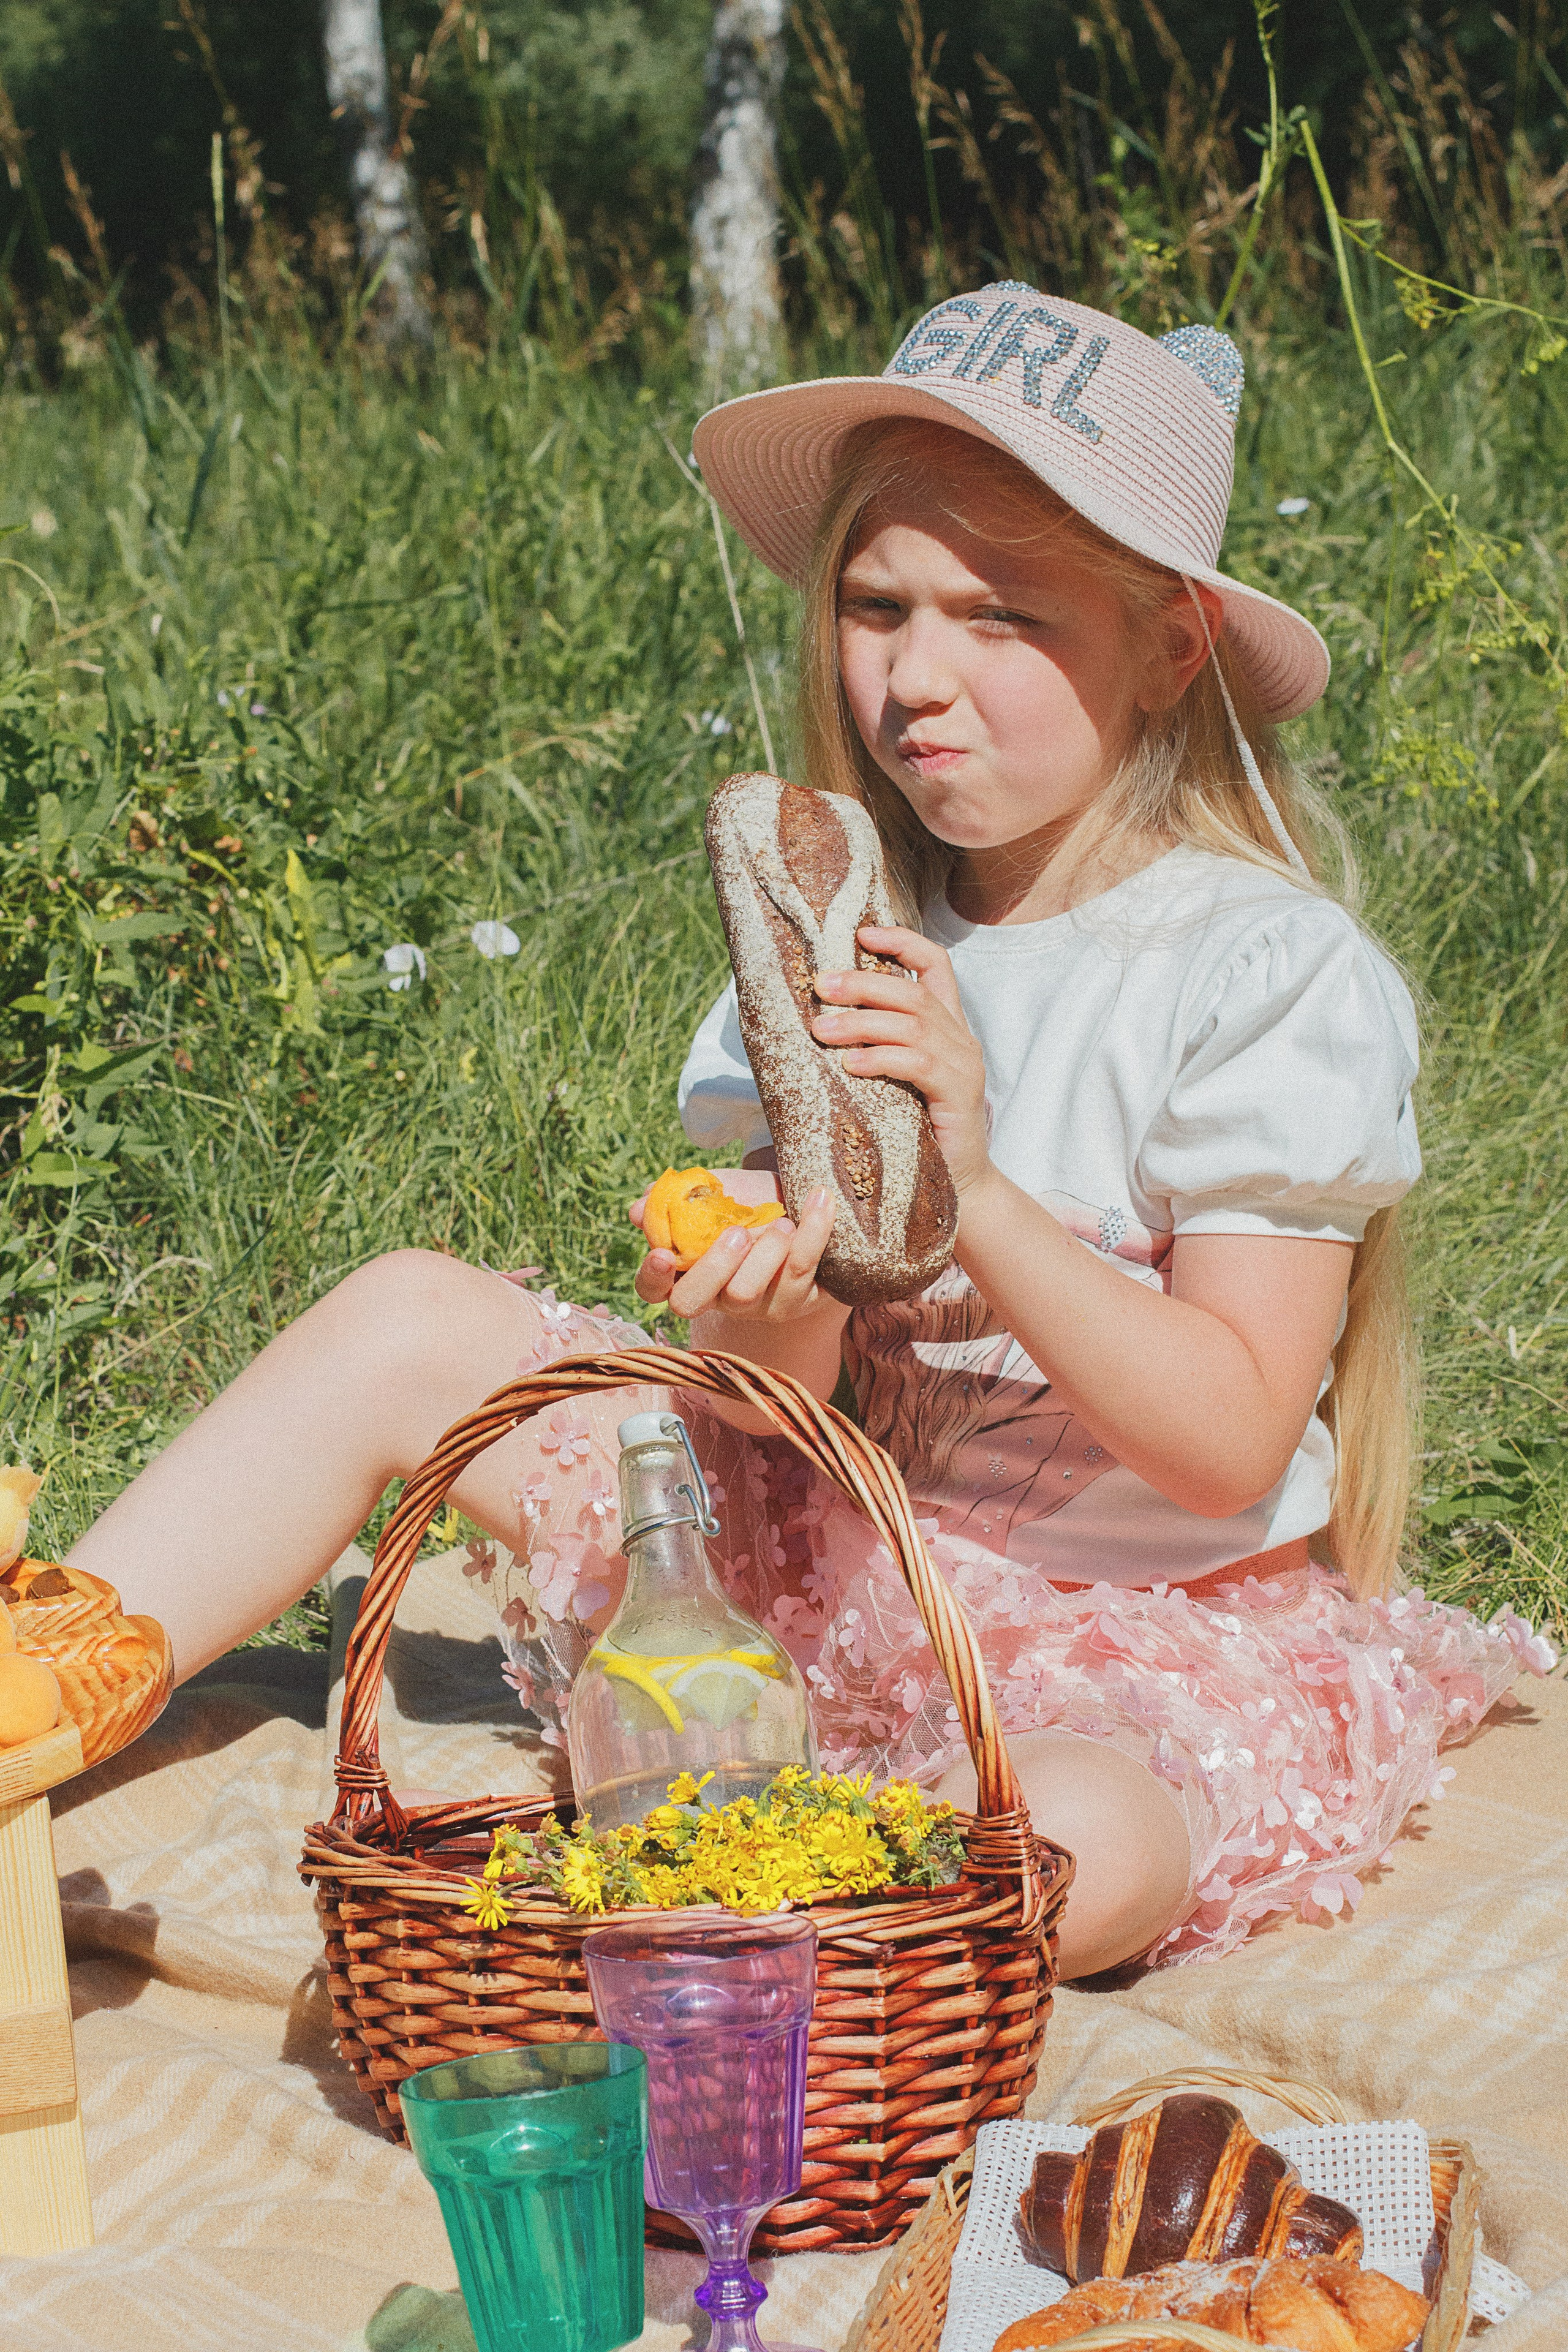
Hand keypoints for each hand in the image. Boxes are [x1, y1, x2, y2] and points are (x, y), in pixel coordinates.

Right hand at [630, 1171, 836, 1322]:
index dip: (651, 1278)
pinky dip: (812, 1233)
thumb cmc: (749, 1200)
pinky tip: (819, 1200)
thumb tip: (640, 1207)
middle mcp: (715, 1296)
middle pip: (690, 1303)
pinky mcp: (796, 1301)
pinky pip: (800, 1275)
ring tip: (784, 1220)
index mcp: (686, 1271)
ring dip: (766, 1253)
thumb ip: (675, 1198)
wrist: (805, 1202)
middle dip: (710, 1268)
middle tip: (736, 1232)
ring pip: (746, 1294)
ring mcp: (755, 1305)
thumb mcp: (712, 1191)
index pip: (652, 1291)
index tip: (663, 1253)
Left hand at [811, 925, 990, 1194]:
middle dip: (862, 983)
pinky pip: (918, 1065)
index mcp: (947, 1027)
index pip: (935, 966)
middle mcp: (960, 1039)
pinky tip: (851, 1065)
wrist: (960, 1187)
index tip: (861, 934)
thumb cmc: (918, 1134)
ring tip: (821, 1029)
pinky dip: (881, 1059)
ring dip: (861, 1022)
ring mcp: (963, 1066)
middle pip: (912, 992)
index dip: (902, 942)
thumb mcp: (893, 1082)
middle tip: (819, 986)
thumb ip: (872, 1049)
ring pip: (912, 1025)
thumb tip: (814, 1025)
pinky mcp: (959, 1095)